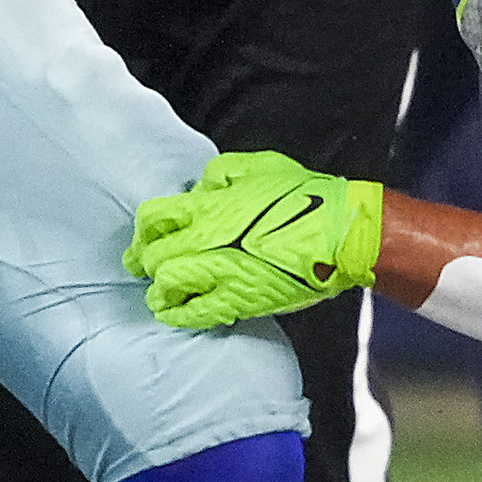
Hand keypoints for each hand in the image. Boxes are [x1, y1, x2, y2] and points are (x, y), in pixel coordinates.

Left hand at [127, 150, 382, 326]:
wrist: (338, 232)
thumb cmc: (305, 194)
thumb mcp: (258, 166)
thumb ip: (220, 173)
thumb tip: (199, 186)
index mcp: (209, 205)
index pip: (153, 218)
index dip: (143, 230)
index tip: (144, 237)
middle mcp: (206, 239)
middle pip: (155, 254)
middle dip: (145, 261)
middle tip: (144, 267)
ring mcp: (220, 272)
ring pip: (167, 284)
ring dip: (158, 290)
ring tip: (159, 293)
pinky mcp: (238, 299)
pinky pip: (195, 313)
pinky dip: (178, 315)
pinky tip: (172, 314)